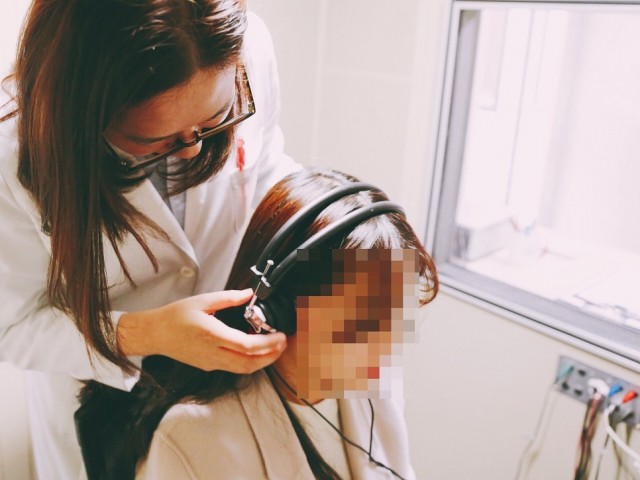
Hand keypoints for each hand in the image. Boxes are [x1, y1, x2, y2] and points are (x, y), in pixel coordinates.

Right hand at [117, 289, 286, 373]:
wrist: (154, 334)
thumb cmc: (175, 317)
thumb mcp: (202, 301)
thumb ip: (229, 298)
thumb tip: (249, 294)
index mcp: (212, 335)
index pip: (246, 346)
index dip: (268, 344)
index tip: (280, 336)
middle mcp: (212, 353)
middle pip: (249, 364)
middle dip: (271, 356)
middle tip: (284, 343)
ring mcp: (211, 363)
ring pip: (243, 369)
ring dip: (263, 361)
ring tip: (275, 348)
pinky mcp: (208, 366)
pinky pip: (234, 368)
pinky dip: (250, 362)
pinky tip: (257, 351)